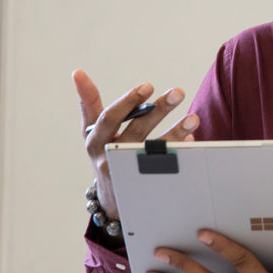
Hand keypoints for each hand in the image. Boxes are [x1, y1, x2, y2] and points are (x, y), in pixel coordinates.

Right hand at [73, 69, 199, 219]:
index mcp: (94, 138)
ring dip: (175, 132)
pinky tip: (190, 140)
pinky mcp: (143, 186)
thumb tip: (78, 73)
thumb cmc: (105, 153)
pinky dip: (178, 151)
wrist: (114, 199)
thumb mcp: (94, 131)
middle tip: (178, 92)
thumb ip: (89, 104)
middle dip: (158, 109)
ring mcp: (126, 173)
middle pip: (136, 130)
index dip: (127, 101)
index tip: (148, 86)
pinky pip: (164, 167)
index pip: (109, 117)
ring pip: (154, 151)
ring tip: (194, 118)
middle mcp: (108, 156)